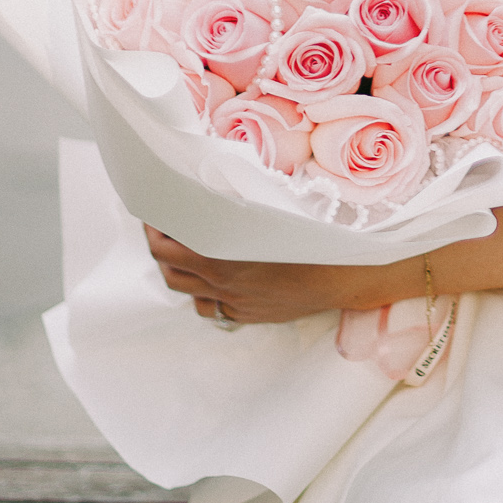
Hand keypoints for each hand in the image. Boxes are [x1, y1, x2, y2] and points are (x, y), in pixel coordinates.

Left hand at [142, 227, 421, 324]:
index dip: (154, 229)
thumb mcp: (272, 207)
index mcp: (224, 255)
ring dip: (177, 271)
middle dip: (159, 247)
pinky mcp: (249, 315)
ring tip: (181, 249)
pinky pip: (211, 307)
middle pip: (170, 271)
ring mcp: (236, 302)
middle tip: (161, 226)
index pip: (167, 247)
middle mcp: (223, 283)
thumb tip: (210, 187)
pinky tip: (212, 277)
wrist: (349, 271)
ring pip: (187, 291)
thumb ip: (235, 201)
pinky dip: (203, 292)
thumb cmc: (316, 231)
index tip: (153, 211)